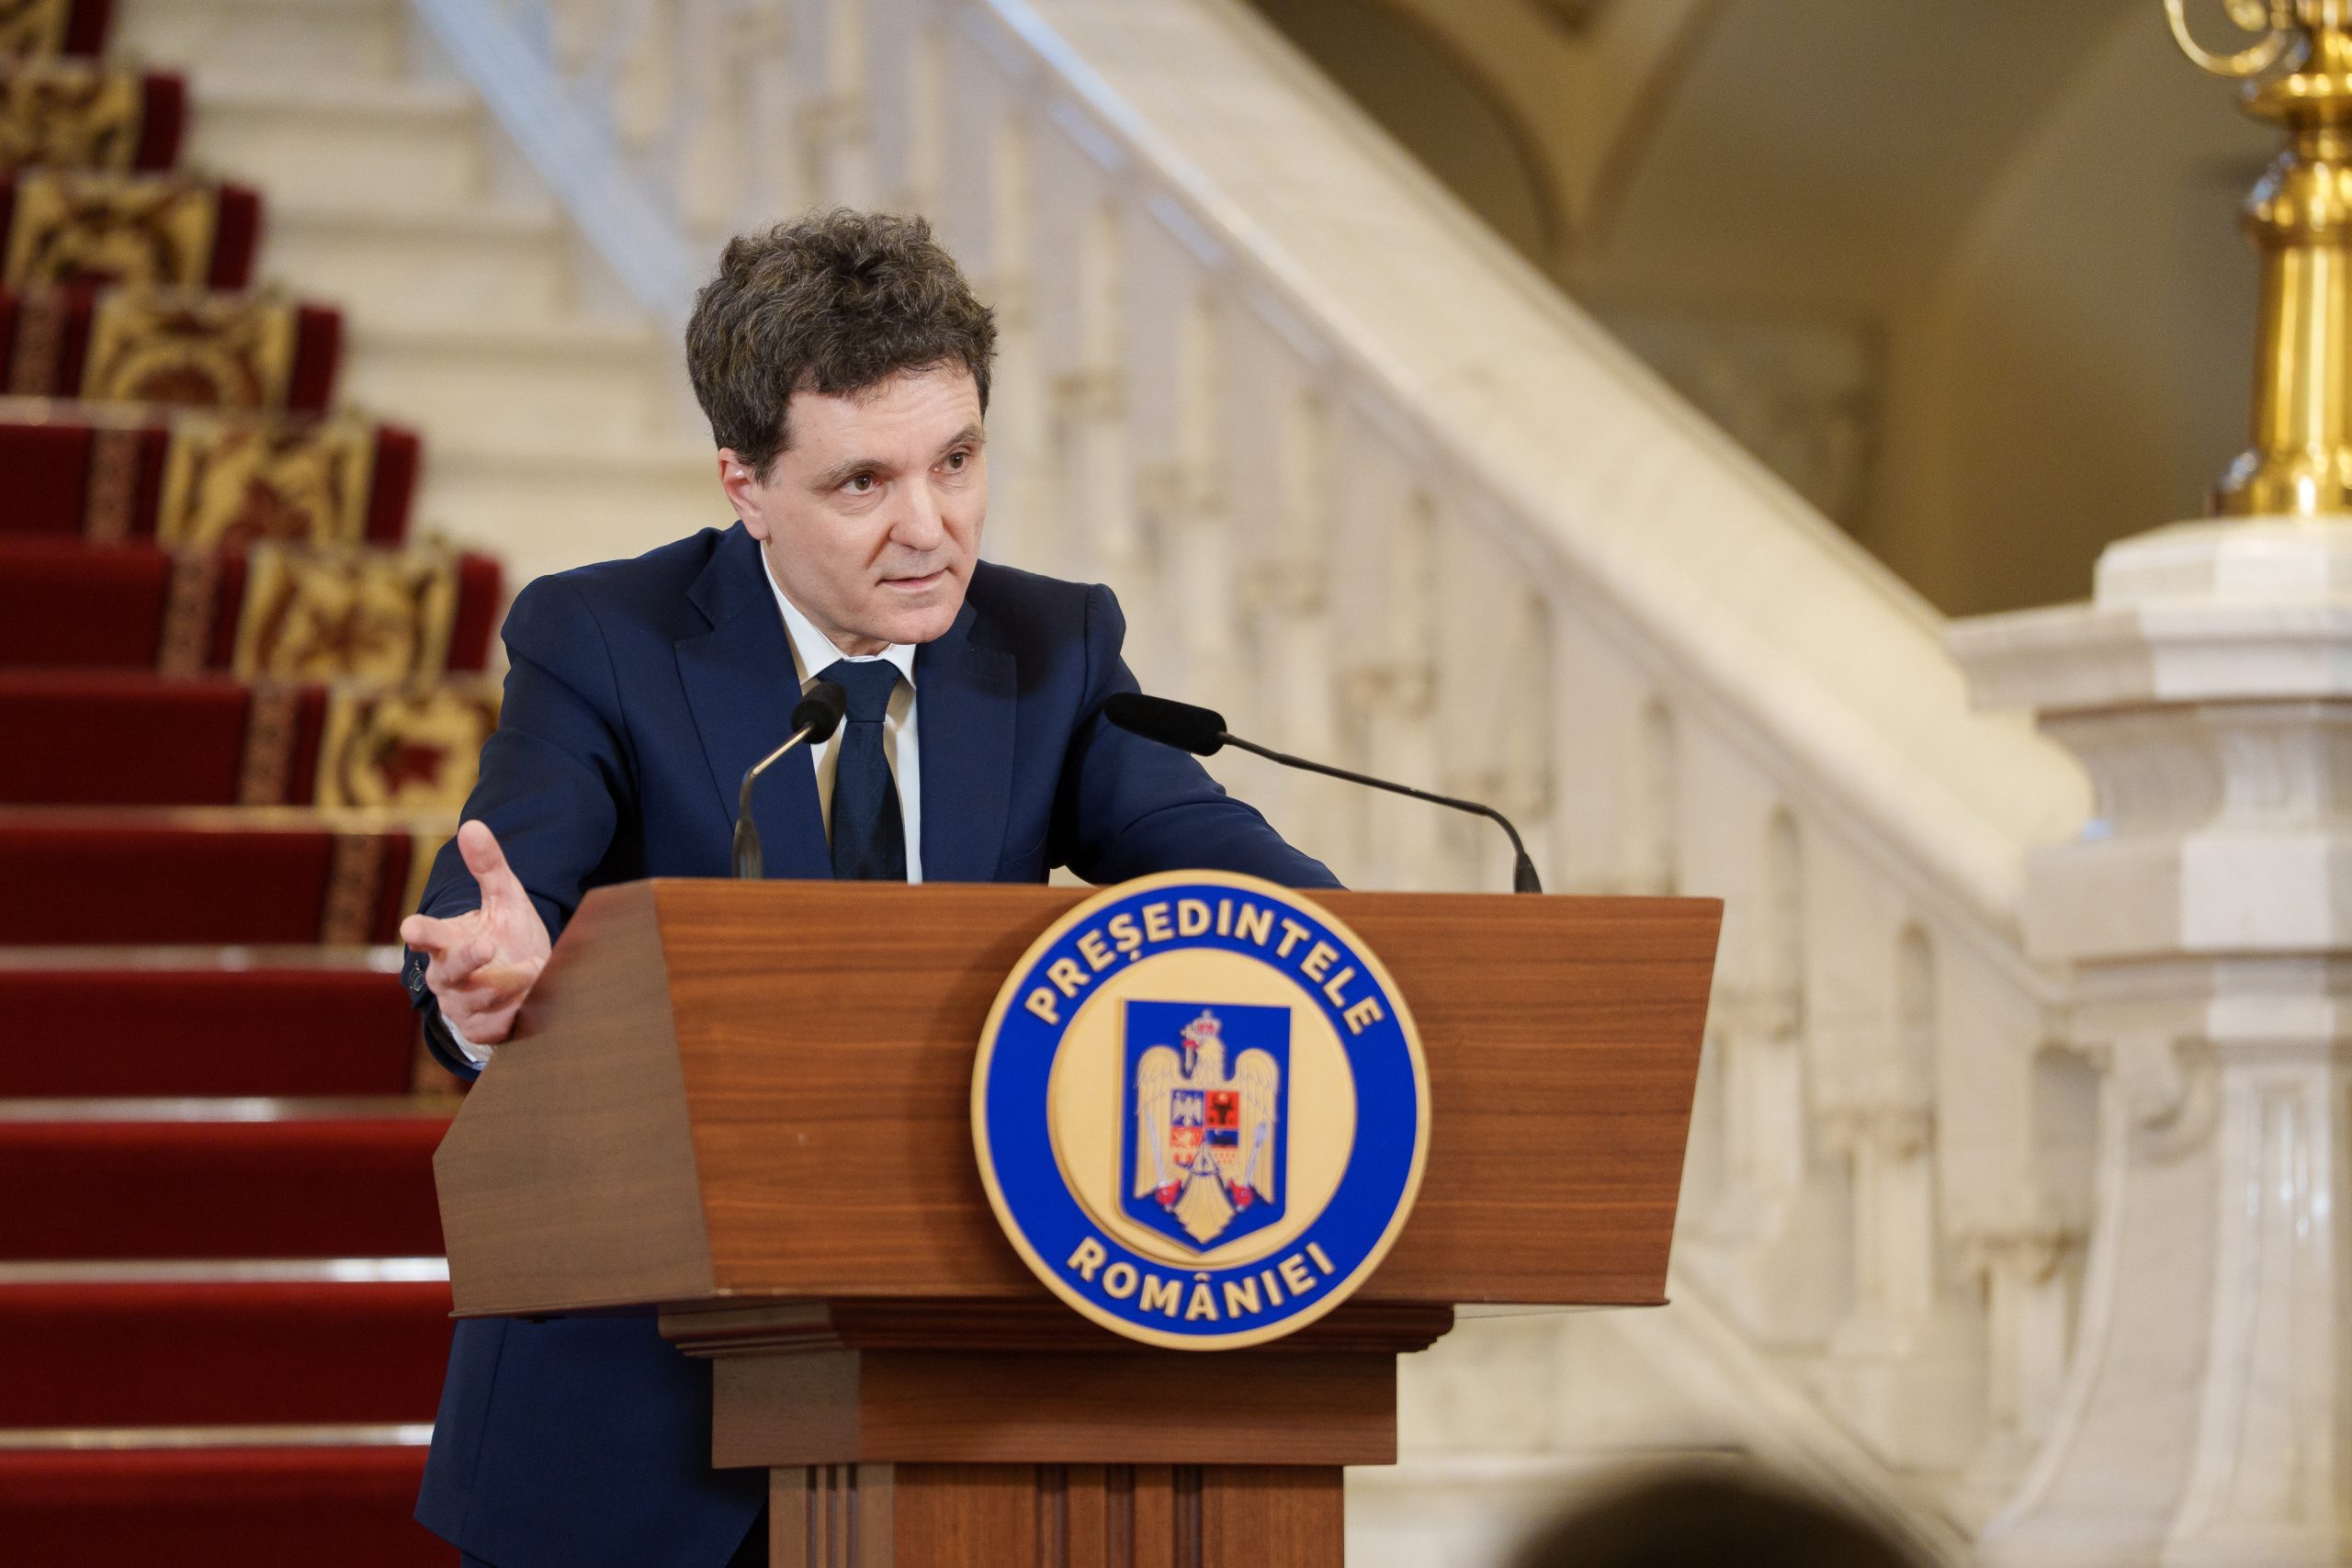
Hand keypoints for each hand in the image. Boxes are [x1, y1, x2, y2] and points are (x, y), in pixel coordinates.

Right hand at [398, 820, 551, 1046]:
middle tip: (487, 945)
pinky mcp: (482, 1030)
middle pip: (447, 972)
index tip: (412, 928)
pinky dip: (515, 1013)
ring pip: (477, 999)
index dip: (419, 932)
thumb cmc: (507, 935)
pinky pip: (495, 1027)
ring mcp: (462, 1006)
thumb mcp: (503, 898)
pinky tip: (532, 1001)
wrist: (525, 982)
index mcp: (445, 941)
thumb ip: (488, 866)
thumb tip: (472, 825)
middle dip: (466, 959)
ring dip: (508, 983)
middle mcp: (447, 976)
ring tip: (534, 968)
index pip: (424, 935)